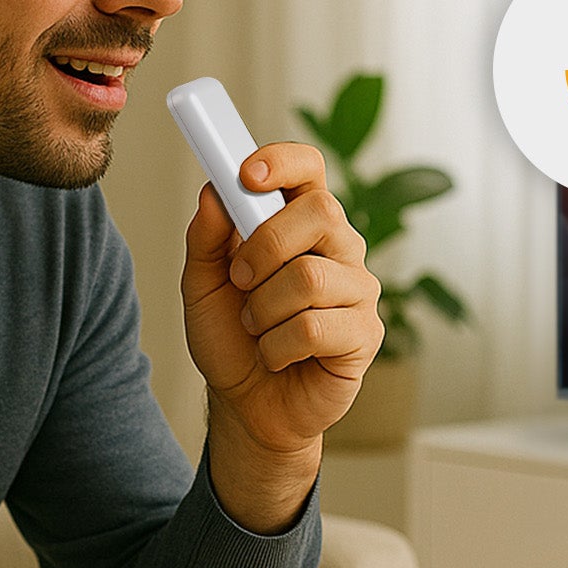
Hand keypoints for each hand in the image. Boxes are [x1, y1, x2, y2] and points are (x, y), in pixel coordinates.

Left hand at [182, 141, 383, 458]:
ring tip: (257, 328)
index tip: (245, 175)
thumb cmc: (232, 338)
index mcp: (302, 223)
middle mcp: (339, 248)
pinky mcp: (365, 335)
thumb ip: (206, 237)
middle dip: (264, 247)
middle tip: (239, 279)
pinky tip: (277, 355)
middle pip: (320, 212)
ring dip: (264, 309)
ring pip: (310, 277)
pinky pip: (315, 328)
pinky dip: (277, 347)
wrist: (248, 405)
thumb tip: (214, 191)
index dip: (282, 162)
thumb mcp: (202, 284)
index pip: (308, 168)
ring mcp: (358, 290)